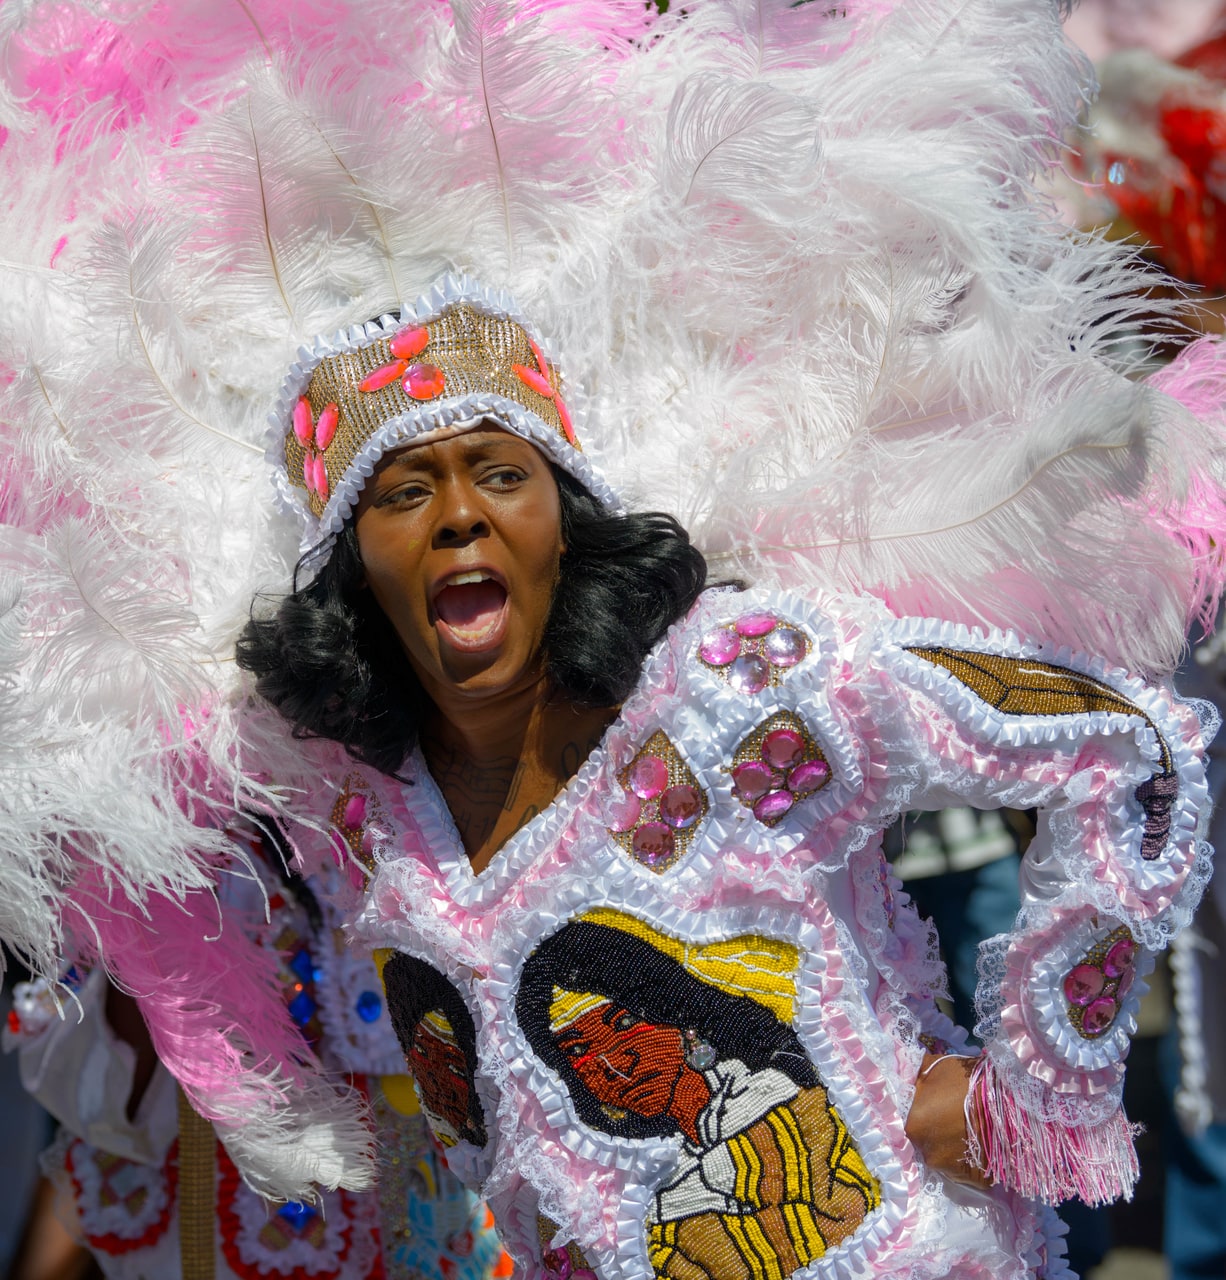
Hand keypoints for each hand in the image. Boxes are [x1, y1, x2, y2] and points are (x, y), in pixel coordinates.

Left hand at [904, 1053, 989, 1187]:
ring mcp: (954, 1171)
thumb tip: (904, 1084)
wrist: (1009, 1095)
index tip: (925, 1114)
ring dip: (951, 1150)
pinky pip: (967, 1172)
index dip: (915, 1121)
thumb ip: (913, 1082)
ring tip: (965, 1132)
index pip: (904, 1129)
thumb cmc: (966, 1079)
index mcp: (913, 1127)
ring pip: (945, 1161)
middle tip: (947, 1121)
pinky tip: (978, 1145)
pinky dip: (971, 1161)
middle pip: (924, 1147)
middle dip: (933, 1136)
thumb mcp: (931, 1068)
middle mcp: (930, 1155)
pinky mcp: (978, 1180)